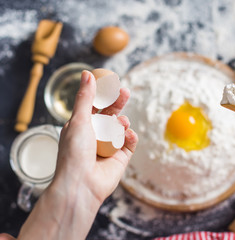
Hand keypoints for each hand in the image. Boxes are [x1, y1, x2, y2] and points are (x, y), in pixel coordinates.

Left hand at [17, 70, 137, 239]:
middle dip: (118, 103)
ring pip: (121, 127)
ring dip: (122, 122)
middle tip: (125, 92)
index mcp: (82, 126)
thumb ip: (86, 98)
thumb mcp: (79, 120)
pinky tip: (128, 134)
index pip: (95, 106)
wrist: (81, 184)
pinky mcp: (120, 157)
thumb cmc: (74, 153)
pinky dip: (130, 137)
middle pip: (110, 114)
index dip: (104, 95)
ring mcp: (109, 146)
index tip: (112, 82)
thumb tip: (87, 74)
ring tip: (121, 123)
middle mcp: (95, 135)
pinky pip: (129, 142)